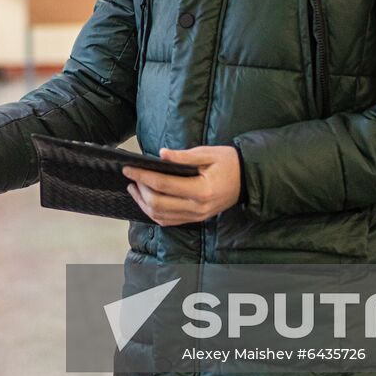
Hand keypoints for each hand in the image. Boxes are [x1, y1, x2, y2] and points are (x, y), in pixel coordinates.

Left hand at [122, 146, 241, 225]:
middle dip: (140, 190)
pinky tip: (147, 200)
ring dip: (143, 203)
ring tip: (135, 188)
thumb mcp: (208, 154)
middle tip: (131, 177)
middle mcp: (197, 207)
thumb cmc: (228, 163)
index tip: (129, 168)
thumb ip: (183, 156)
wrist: (246, 180)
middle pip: (158, 204)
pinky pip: (169, 221)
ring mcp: (196, 216)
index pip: (163, 185)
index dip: (143, 176)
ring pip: (160, 216)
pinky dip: (154, 213)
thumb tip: (161, 154)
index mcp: (201, 190)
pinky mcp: (196, 219)